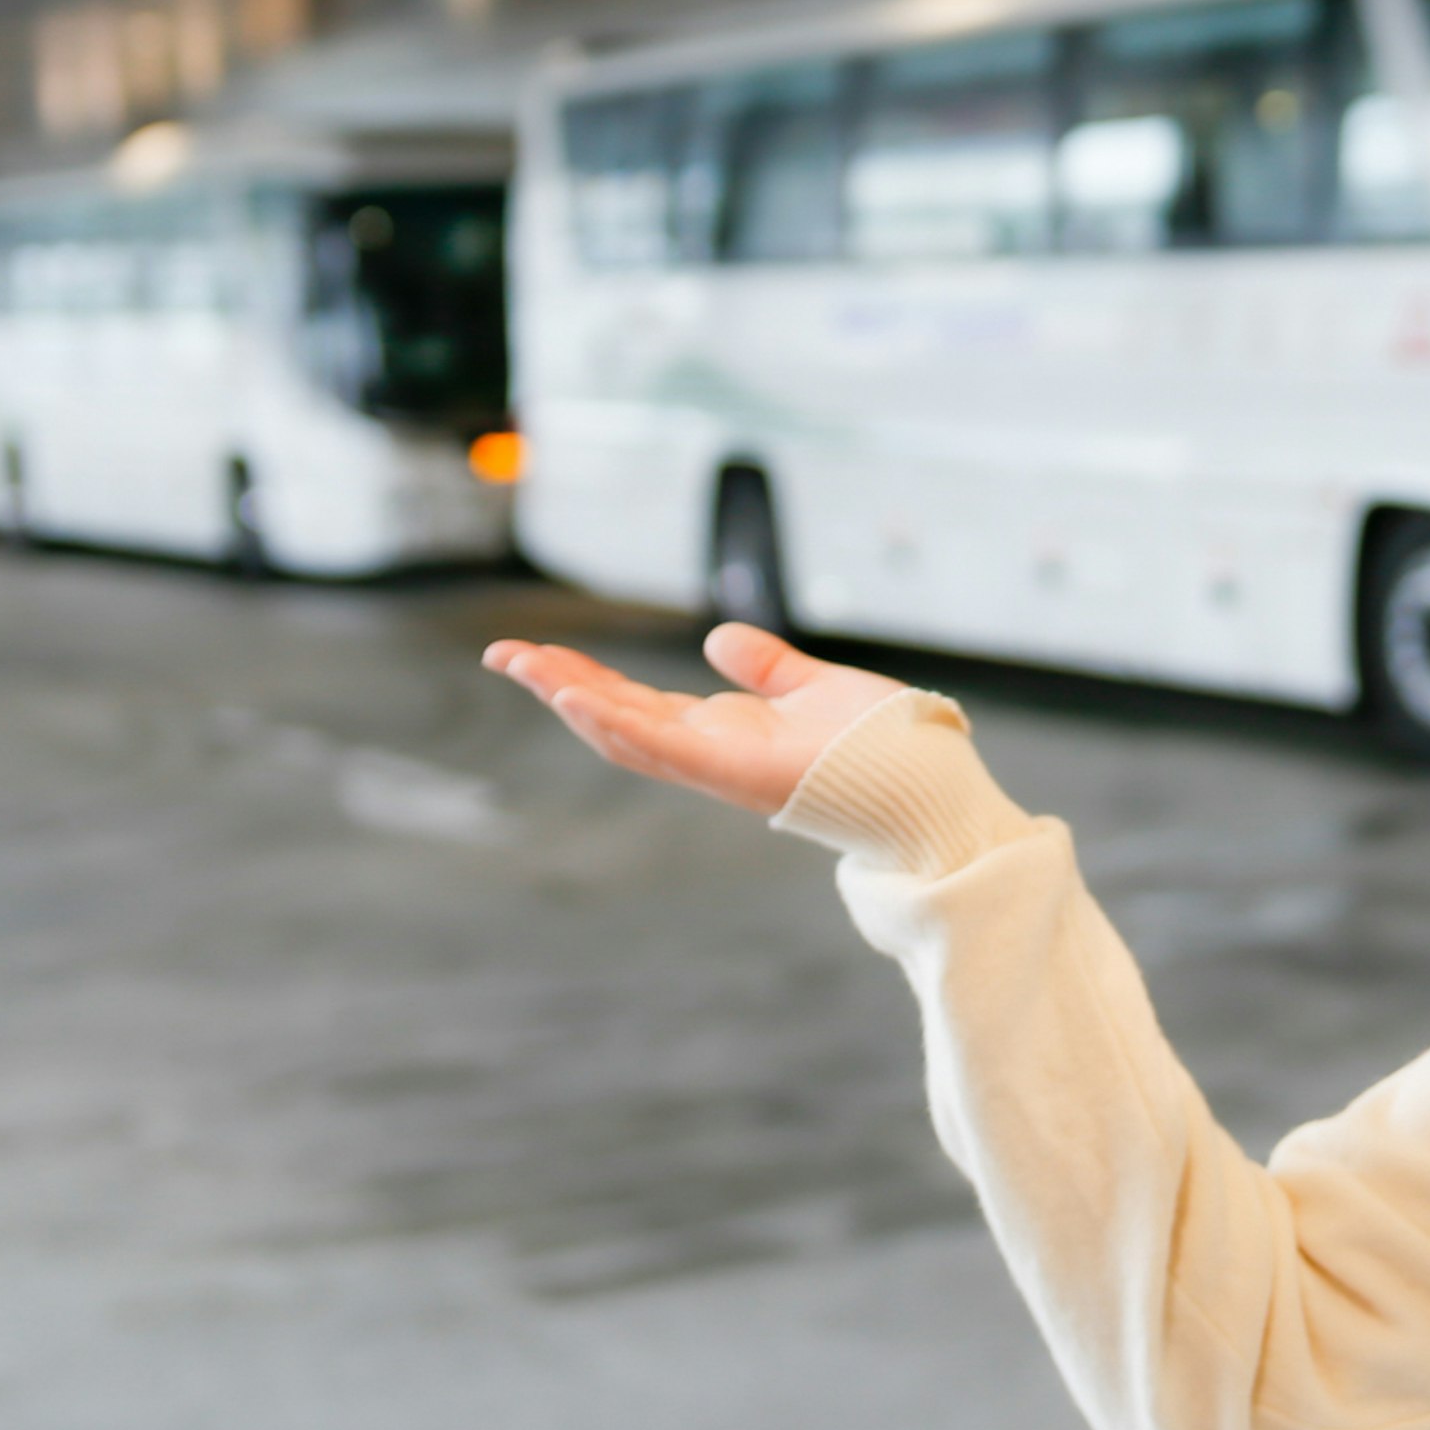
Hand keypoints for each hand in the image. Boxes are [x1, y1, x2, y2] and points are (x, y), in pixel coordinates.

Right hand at [482, 622, 907, 817]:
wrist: (928, 790)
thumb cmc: (885, 749)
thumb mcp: (816, 688)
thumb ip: (768, 668)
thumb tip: (719, 638)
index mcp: (724, 732)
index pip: (639, 703)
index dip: (586, 678)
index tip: (538, 652)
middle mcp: (711, 752)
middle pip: (616, 716)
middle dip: (557, 685)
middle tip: (501, 652)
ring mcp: (717, 766)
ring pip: (625, 734)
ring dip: (569, 699)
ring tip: (521, 664)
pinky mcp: (733, 773)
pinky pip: (663, 749)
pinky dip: (616, 724)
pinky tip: (574, 698)